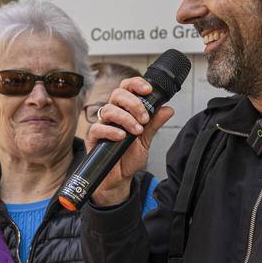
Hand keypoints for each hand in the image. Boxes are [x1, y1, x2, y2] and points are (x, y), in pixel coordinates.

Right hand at [85, 76, 173, 206]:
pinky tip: (122, 137)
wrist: (119, 178)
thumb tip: (168, 109)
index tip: (148, 90)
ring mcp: (102, 125)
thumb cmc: (129, 157)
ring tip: (137, 131)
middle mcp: (112, 115)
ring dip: (126, 118)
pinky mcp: (93, 138)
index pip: (127, 88)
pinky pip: (98, 128)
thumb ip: (154, 124)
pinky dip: (111, 131)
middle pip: (117, 94)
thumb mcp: (146, 140)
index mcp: (125, 110)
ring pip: (108, 109)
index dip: (136, 84)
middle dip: (133, 103)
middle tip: (144, 118)